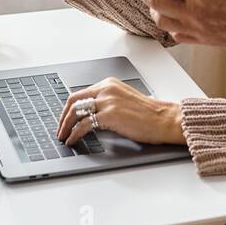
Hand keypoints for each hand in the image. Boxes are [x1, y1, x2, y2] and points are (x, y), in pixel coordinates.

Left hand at [57, 77, 184, 146]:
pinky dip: (75, 134)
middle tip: (60, 130)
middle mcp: (106, 89)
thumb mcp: (125, 100)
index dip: (69, 108)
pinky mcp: (109, 115)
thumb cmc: (150, 114)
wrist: (165, 119)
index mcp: (110, 84)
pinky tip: (73, 140)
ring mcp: (107, 101)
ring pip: (76, 112)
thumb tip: (90, 115)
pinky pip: (84, 125)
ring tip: (63, 137)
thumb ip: (108, 102)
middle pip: (74, 100)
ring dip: (66, 126)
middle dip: (63, 117)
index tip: (65, 119)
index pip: (81, 93)